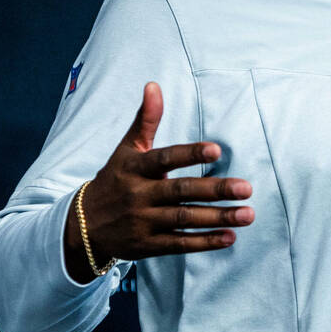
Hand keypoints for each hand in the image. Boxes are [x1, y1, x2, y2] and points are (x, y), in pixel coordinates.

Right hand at [63, 82, 253, 282]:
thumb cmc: (115, 179)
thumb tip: (154, 85)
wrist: (82, 226)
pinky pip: (179, 244)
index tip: (216, 150)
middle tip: (247, 188)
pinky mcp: (147, 246)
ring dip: (218, 217)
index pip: (165, 159)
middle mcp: (138, 195)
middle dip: (215, 190)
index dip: (189, 155)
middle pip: (180, 192)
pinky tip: (231, 237)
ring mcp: (143, 222)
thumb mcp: (126, 149)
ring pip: (184, 219)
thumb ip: (145, 120)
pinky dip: (205, 242)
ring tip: (248, 214)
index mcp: (135, 167)